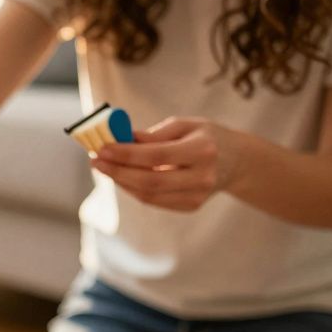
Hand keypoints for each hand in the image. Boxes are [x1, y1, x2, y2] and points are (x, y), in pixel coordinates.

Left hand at [92, 117, 244, 211]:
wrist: (237, 161)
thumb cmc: (206, 137)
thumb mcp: (185, 125)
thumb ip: (153, 134)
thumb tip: (119, 140)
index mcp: (203, 150)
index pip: (157, 155)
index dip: (126, 154)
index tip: (102, 148)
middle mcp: (203, 176)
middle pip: (151, 181)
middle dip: (118, 172)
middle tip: (95, 161)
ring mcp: (198, 195)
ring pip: (149, 195)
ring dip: (121, 181)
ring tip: (104, 167)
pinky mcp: (191, 206)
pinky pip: (154, 200)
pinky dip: (133, 189)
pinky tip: (122, 177)